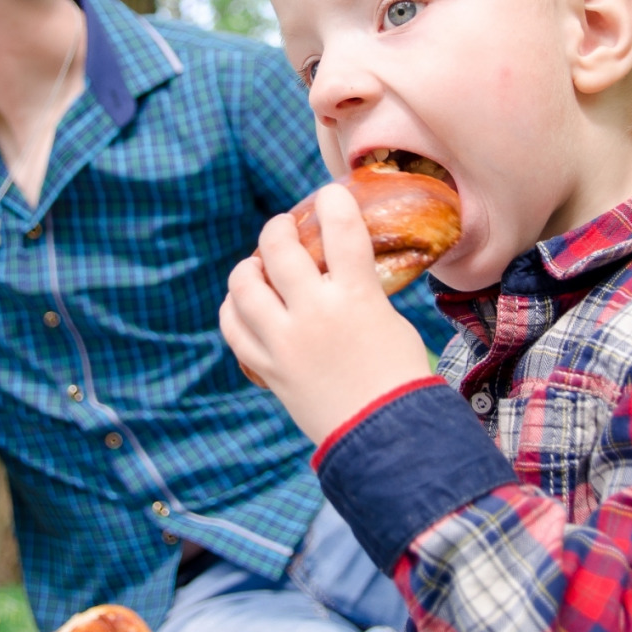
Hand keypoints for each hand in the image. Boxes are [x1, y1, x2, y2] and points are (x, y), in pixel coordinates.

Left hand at [220, 183, 431, 443]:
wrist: (384, 436)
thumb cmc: (398, 378)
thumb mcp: (389, 321)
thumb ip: (359, 290)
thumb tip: (337, 269)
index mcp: (356, 297)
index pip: (341, 230)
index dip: (333, 202)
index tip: (329, 195)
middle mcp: (314, 314)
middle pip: (278, 249)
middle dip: (277, 229)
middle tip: (283, 228)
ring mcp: (284, 342)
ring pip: (243, 285)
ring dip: (249, 267)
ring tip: (259, 266)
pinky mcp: (268, 367)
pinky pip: (233, 327)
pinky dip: (233, 308)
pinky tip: (243, 304)